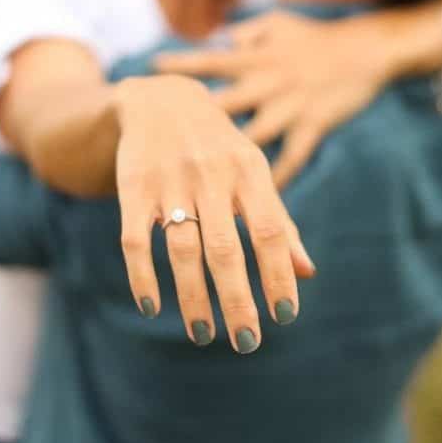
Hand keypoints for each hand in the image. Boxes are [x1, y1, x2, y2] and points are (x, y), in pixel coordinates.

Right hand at [112, 74, 315, 353]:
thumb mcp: (253, 173)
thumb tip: (307, 273)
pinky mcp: (133, 185)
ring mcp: (170, 179)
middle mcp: (211, 173)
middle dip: (237, 300)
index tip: (284, 317)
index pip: (270, 230)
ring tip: (204, 334)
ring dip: (193, 297)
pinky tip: (151, 307)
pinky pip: (135, 239)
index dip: (278, 275)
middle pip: (225, 248)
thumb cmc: (219, 147)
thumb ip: (278, 221)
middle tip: (247, 342)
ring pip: (182, 248)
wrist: (160, 99)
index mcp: (249, 169)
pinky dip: (142, 276)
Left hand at [155, 11, 392, 187]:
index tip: (151, 70)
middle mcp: (268, 81)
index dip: (181, 64)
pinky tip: (255, 203)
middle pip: (223, 103)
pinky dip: (276, 178)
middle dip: (194, 119)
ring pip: (252, 136)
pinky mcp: (312, 125)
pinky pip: (290, 156)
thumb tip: (215, 39)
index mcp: (256, 57)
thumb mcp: (277, 24)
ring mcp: (289, 105)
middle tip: (162, 139)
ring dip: (228, 156)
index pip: (211, 60)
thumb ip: (244, 33)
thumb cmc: (315, 37)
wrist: (366, 49)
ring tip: (200, 179)